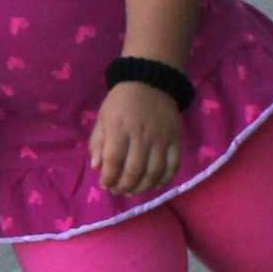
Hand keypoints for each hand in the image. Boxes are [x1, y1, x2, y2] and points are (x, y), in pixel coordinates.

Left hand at [89, 82, 183, 196]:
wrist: (150, 81)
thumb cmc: (121, 102)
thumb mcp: (102, 118)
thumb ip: (97, 143)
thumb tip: (97, 167)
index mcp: (119, 128)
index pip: (113, 160)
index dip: (108, 178)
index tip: (104, 184)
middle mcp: (141, 135)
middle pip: (134, 170)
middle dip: (123, 186)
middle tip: (118, 190)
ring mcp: (161, 138)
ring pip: (153, 172)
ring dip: (142, 187)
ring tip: (132, 190)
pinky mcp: (175, 139)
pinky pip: (173, 165)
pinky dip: (164, 180)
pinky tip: (154, 184)